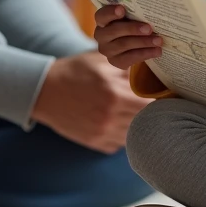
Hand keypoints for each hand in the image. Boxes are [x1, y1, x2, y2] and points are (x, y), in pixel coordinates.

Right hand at [31, 51, 148, 153]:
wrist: (45, 91)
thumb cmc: (76, 71)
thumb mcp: (101, 62)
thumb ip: (127, 67)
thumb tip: (152, 68)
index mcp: (114, 94)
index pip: (149, 103)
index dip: (157, 99)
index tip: (159, 95)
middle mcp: (109, 117)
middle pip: (143, 120)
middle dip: (147, 112)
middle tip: (148, 104)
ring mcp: (101, 132)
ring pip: (133, 133)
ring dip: (136, 124)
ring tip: (130, 112)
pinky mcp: (95, 142)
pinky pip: (119, 143)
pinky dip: (121, 134)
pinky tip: (115, 122)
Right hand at [93, 5, 161, 69]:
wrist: (128, 47)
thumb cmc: (129, 25)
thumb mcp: (128, 18)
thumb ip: (133, 13)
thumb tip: (150, 9)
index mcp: (102, 20)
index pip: (102, 15)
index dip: (111, 12)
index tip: (122, 9)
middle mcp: (101, 35)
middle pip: (114, 31)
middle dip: (133, 29)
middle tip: (149, 28)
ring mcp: (107, 50)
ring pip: (124, 45)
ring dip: (143, 42)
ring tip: (158, 40)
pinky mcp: (116, 61)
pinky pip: (131, 57)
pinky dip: (145, 53)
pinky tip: (157, 51)